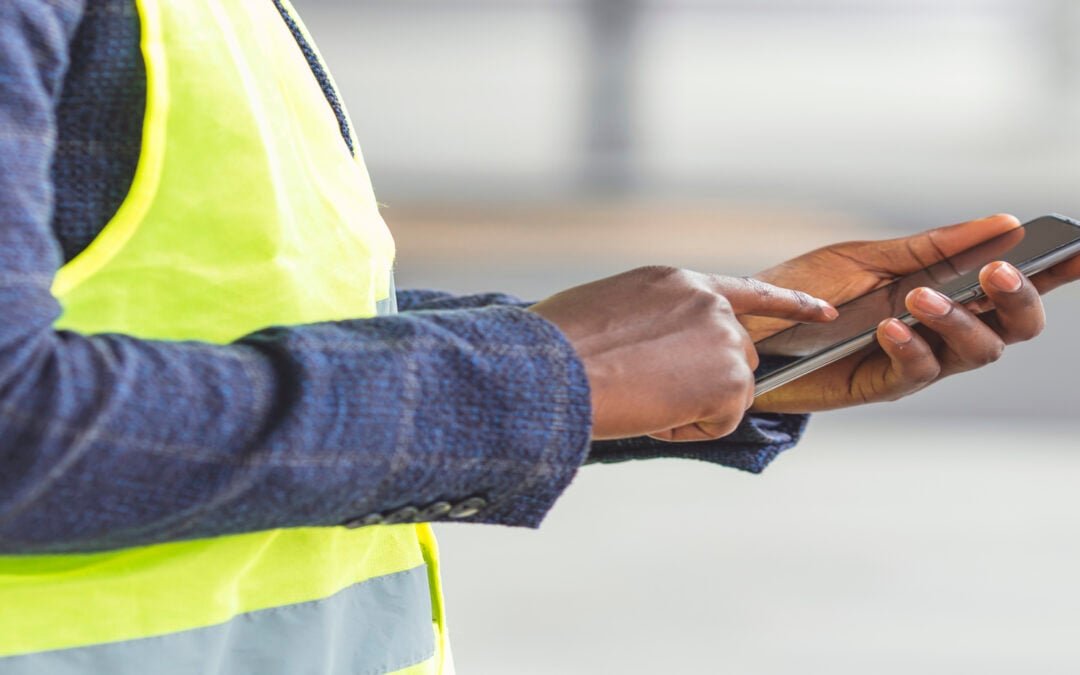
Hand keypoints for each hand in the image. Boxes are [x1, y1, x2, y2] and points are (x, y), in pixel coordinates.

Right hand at [529, 267, 836, 440]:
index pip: (747, 289)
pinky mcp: (728, 380)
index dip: (790, 303)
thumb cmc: (556, 345)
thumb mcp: (606, 310)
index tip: (825, 312)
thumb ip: (649, 320)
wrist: (552, 367)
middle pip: (737, 353)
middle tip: (652, 391)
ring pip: (730, 390)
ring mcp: (723, 339)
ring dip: (694, 405)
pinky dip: (687, 428)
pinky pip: (721, 421)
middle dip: (706, 380)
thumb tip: (652, 353)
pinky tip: (648, 412)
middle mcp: (708, 302)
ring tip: (640, 399)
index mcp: (676, 281)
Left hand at [748, 214, 1078, 412]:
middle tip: (997, 272)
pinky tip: (891, 326)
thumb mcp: (867, 258)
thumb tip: (1005, 222)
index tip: (1079, 248)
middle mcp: (943, 329)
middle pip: (1012, 326)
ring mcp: (918, 360)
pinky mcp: (884, 384)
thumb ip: (932, 247)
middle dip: (1017, 299)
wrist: (748, 329)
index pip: (1012, 284)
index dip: (1053, 272)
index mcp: (947, 290)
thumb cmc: (808, 290)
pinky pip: (917, 371)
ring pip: (975, 352)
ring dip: (957, 320)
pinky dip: (912, 346)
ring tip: (921, 298)